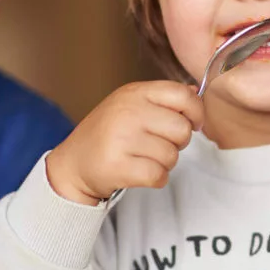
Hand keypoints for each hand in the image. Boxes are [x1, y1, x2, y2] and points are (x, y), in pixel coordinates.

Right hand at [46, 81, 203, 204]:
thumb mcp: (131, 105)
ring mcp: (121, 139)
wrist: (73, 164)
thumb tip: (194, 90)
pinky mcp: (118, 166)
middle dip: (178, 143)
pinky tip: (141, 172)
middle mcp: (127, 112)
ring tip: (144, 158)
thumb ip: (162, 98)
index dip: (196, 112)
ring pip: (172, 156)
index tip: (193, 123)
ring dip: (165, 163)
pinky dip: (156, 179)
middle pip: (182, 129)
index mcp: (134, 93)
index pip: (182, 95)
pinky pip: (159, 175)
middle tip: (160, 144)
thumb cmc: (108, 134)